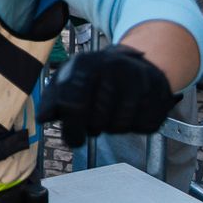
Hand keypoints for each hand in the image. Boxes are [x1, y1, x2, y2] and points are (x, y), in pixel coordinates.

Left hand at [39, 43, 178, 140]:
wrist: (134, 63)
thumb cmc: (95, 76)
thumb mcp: (68, 78)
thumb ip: (53, 98)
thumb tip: (43, 117)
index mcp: (86, 63)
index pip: (73, 104)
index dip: (72, 128)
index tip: (74, 140)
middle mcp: (113, 68)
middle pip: (97, 120)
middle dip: (93, 128)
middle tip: (94, 120)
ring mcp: (139, 80)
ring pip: (120, 126)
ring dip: (113, 127)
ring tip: (111, 112)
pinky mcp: (159, 94)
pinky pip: (142, 127)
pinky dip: (134, 126)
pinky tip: (130, 111)